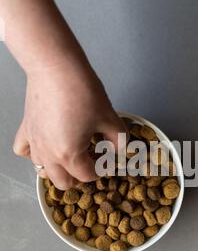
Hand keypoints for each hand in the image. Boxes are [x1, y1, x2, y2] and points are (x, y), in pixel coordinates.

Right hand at [13, 60, 125, 189]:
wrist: (56, 67)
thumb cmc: (82, 92)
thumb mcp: (109, 117)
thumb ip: (118, 139)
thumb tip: (121, 149)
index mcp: (69, 155)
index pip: (88, 176)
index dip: (102, 170)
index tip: (109, 160)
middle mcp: (48, 154)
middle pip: (64, 182)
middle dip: (79, 177)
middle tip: (92, 162)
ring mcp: (35, 143)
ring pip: (43, 170)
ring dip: (58, 169)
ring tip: (72, 154)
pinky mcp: (27, 129)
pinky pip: (24, 151)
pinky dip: (35, 153)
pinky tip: (47, 144)